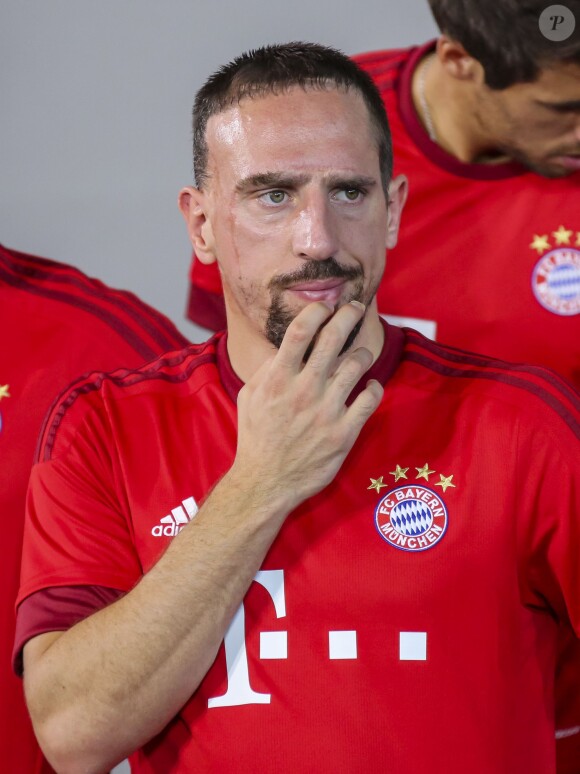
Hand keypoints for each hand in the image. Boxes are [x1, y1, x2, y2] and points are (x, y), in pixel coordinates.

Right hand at [232, 301, 382, 511]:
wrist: (266, 482)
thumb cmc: (256, 436)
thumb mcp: (249, 396)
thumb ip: (268, 368)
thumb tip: (287, 344)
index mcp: (278, 379)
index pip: (301, 330)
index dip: (317, 310)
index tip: (324, 306)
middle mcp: (304, 391)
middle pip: (333, 338)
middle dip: (348, 315)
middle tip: (355, 308)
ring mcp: (326, 412)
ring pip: (357, 364)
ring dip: (362, 352)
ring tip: (361, 354)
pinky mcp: (344, 433)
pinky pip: (370, 399)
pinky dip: (374, 387)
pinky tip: (369, 386)